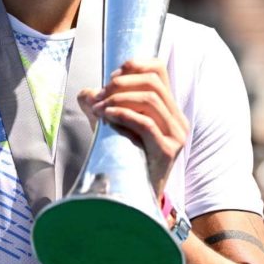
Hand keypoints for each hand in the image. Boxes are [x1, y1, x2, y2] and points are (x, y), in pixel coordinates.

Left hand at [78, 58, 189, 197]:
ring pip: (150, 99)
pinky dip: (123, 115)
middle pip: (153, 82)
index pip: (159, 69)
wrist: (136, 198)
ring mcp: (176, 135)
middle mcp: (177, 119)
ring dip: (117, 100)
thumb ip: (101, 107)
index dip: (135, 65)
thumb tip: (87, 93)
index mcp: (168, 109)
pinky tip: (106, 117)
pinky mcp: (168, 151)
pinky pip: (146, 123)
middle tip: (99, 96)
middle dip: (121, 84)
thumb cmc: (125, 160)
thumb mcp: (111, 127)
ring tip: (98, 109)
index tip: (112, 77)